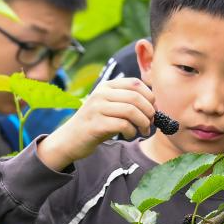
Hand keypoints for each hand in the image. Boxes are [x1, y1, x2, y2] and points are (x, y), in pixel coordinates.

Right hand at [36, 77, 154, 171]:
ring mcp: (97, 108)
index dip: (150, 96)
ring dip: (143, 123)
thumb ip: (126, 100)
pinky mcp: (96, 124)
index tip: (153, 110)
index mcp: (106, 86)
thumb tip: (154, 103)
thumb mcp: (110, 106)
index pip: (135, 83)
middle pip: (135, 97)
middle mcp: (100, 94)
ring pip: (131, 110)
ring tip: (144, 130)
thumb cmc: (96, 123)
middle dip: (149, 111)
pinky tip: (129, 135)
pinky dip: (132, 131)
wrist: (70, 139)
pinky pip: (123, 125)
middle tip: (151, 123)